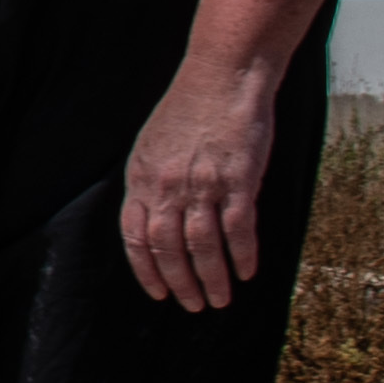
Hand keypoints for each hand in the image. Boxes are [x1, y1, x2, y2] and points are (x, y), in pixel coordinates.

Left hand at [123, 61, 275, 311]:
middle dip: (179, 283)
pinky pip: (238, 229)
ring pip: (202, 246)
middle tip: (193, 305)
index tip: (157, 293)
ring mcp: (202, 184)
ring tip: (220, 300)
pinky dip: (243, 255)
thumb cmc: (188, 110)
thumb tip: (152, 217)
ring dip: (212, 278)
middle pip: (167, 248)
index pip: (135, 237)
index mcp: (141, 178)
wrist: (222, 77)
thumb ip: (150, 182)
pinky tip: (247, 272)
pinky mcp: (238, 180)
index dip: (146, 270)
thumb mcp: (151, 145)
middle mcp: (166, 186)